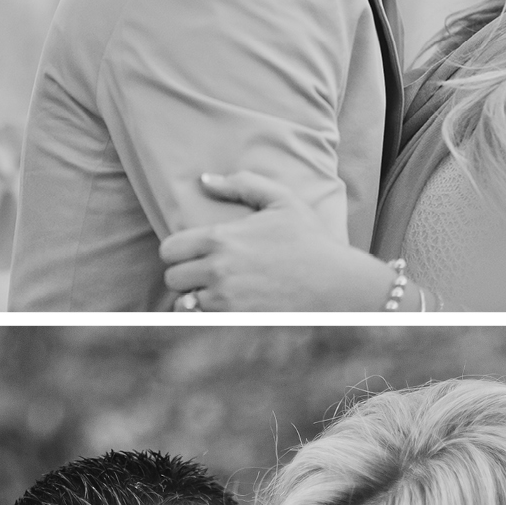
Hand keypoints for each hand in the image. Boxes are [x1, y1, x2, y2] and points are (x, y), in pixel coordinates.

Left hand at [159, 180, 373, 319]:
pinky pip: (202, 324)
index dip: (177, 252)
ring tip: (212, 293)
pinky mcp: (236, 324)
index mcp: (221, 238)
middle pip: (172, 278)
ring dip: (194, 299)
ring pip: (184, 304)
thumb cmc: (310, 240)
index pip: (169, 250)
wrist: (336, 284)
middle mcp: (217, 270)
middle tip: (204, 274)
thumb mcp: (281, 199)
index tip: (192, 254)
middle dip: (184, 276)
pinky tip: (222, 310)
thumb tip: (204, 180)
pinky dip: (206, 318)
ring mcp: (225, 301)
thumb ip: (241, 184)